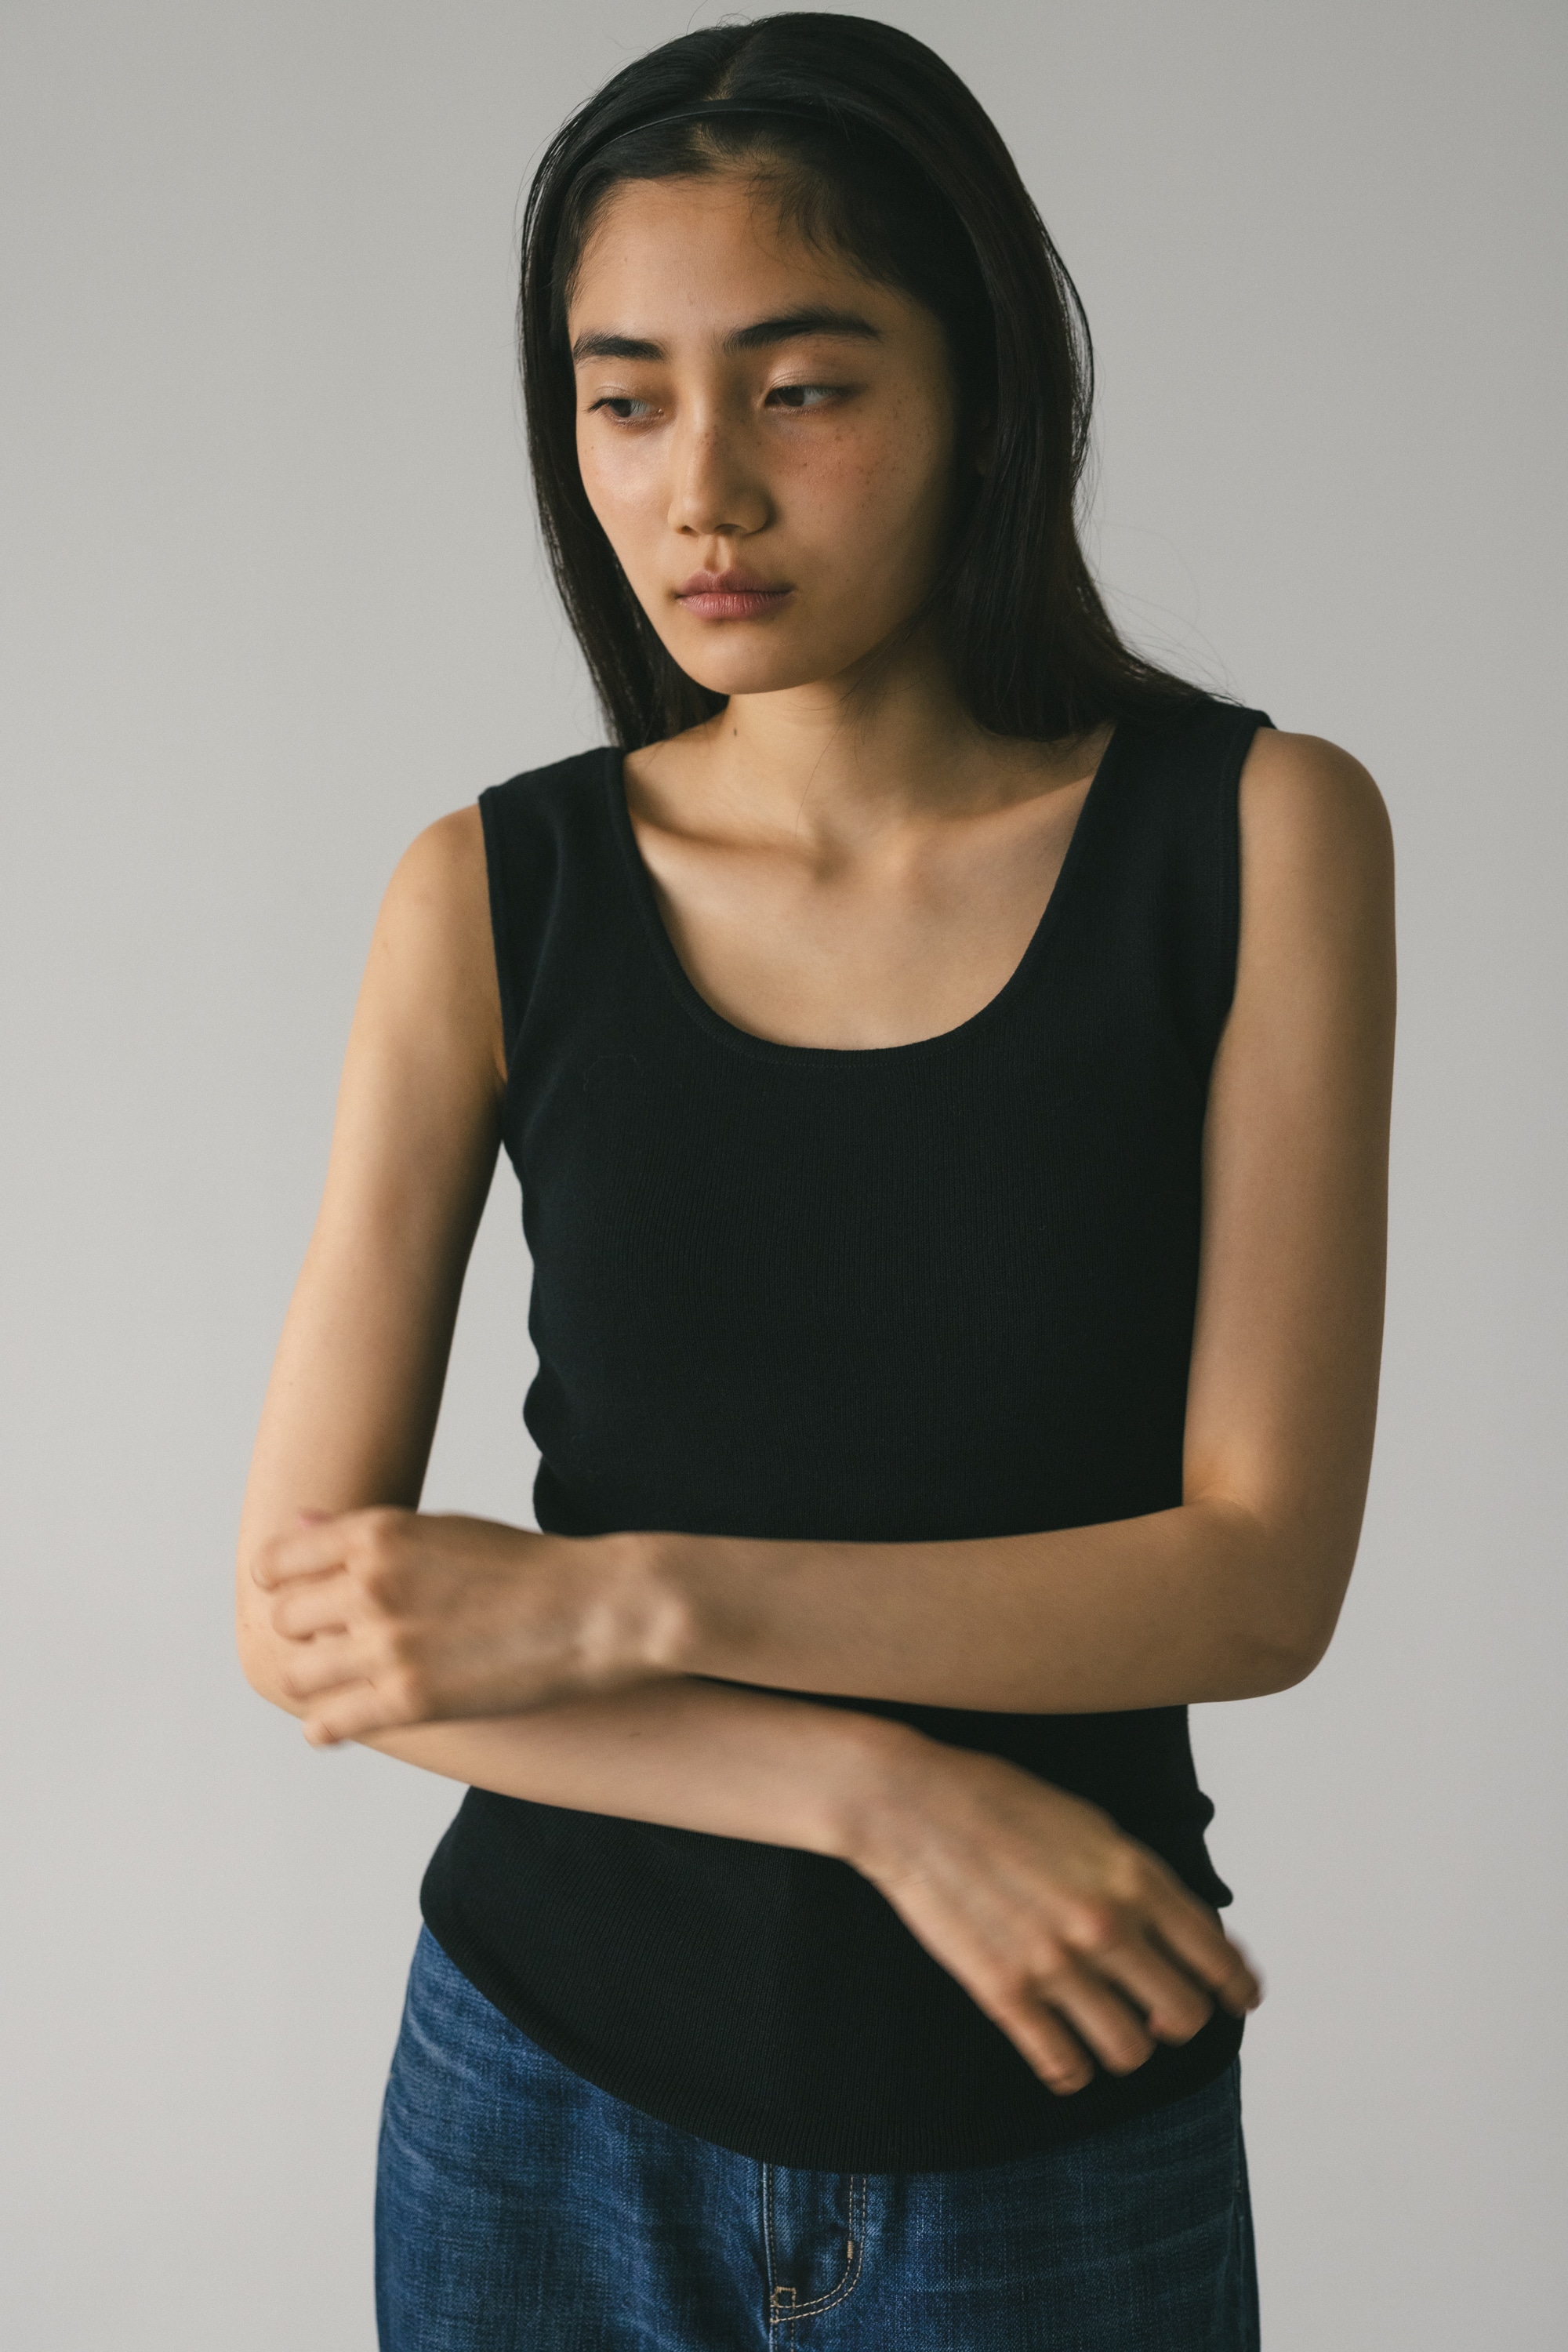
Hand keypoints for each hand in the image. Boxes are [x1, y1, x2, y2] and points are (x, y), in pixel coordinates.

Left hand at [252, 1509, 672, 1743]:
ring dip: (317, 1677)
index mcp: (378, 1533)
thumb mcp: (440, 1528)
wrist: (593, 1608)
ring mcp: (389, 1644)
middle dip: (306, 1630)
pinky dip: (328, 1725)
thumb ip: (363, 1532)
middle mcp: (372, 1584)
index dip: (283, 1581)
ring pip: (298, 1672)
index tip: (300, 1594)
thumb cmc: (522, 1566)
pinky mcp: (411, 1700)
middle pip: (285, 1618)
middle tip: (337, 1639)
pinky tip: (346, 1718)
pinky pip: (328, 1723)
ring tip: (344, 1679)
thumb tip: (297, 1521)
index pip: (277, 1561)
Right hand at [850, 1738, 1261, 2093]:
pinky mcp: (1004, 1991)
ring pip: (1130, 2051)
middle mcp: (1105, 1922)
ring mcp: (1055, 1962)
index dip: (1238, 1988)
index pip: (1215, 1955)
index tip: (1240, 2001)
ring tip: (1107, 2028)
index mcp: (1133, 1874)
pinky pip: (1063, 2065)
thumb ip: (1136, 1878)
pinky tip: (1063, 2053)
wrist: (912, 1803)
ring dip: (1125, 2045)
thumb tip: (1177, 1928)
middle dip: (1179, 2020)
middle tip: (1159, 2013)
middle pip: (1184, 2015)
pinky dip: (1071, 2070)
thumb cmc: (999, 1801)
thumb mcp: (1089, 1824)